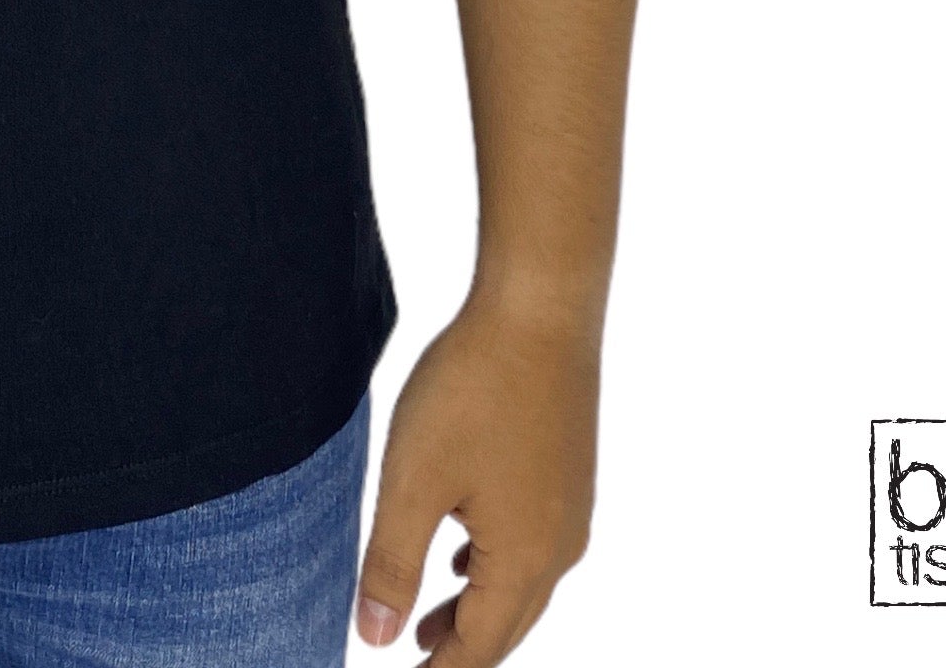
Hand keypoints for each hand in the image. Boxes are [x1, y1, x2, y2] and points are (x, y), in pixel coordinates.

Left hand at [354, 296, 599, 663]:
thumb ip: (392, 562)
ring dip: (474, 609)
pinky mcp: (566, 474)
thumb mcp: (414, 481)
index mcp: (524, 561)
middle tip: (411, 661)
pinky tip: (463, 554)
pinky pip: (531, 545)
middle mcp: (560, 546)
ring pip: (519, 584)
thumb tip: (375, 638)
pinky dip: (492, 567)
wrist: (540, 313)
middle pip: (506, 623)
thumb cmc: (472, 392)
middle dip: (459, 649)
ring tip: (428, 622)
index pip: (480, 647)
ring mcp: (570, 509)